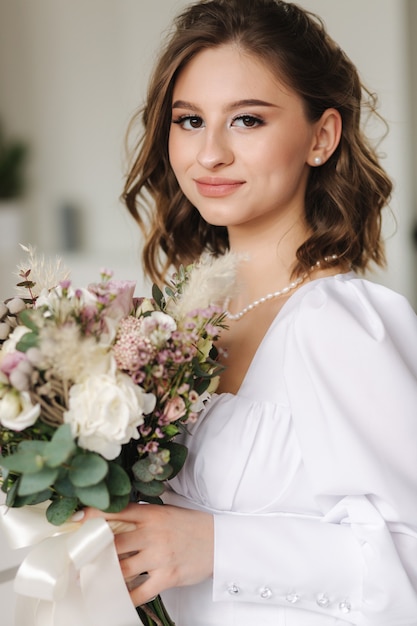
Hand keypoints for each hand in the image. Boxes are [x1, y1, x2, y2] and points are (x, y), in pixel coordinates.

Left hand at [83, 503, 213, 606]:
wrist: (219, 541)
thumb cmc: (189, 525)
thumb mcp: (165, 512)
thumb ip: (141, 516)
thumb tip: (111, 520)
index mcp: (151, 514)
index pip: (116, 512)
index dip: (93, 515)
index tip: (75, 519)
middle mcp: (153, 533)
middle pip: (113, 542)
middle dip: (92, 550)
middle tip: (75, 557)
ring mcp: (159, 556)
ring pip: (122, 568)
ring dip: (104, 575)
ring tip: (88, 578)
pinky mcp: (167, 576)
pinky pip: (140, 591)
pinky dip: (125, 597)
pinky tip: (114, 599)